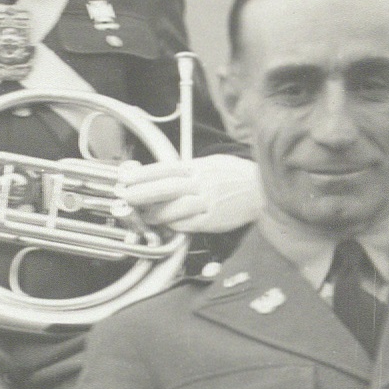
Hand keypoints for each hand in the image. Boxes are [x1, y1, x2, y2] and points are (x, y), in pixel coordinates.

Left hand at [116, 153, 263, 239]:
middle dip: (143, 192)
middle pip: (167, 187)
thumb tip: (164, 172)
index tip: (126, 178)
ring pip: (176, 208)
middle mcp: (202, 183)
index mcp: (199, 167)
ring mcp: (208, 203)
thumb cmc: (236, 176)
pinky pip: (189, 224)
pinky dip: (175, 225)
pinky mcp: (213, 220)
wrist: (263, 189)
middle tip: (126, 196)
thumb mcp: (212, 163)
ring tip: (142, 216)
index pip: (166, 169)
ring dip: (156, 213)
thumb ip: (189, 168)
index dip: (144, 174)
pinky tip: (166, 225)